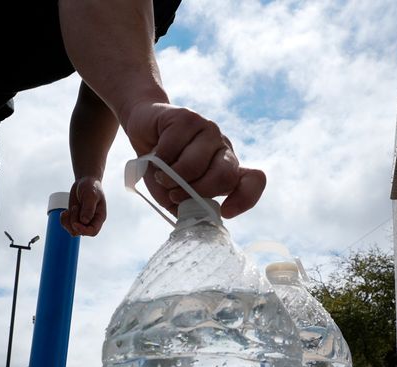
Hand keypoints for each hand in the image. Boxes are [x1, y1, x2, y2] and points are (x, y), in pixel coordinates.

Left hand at [61, 176, 106, 236]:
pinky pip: (66, 225)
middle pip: (80, 232)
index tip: (75, 223)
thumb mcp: (91, 195)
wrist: (85, 181)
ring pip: (72, 230)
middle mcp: (91, 221)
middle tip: (75, 207)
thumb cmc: (91, 186)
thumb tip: (84, 221)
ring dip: (68, 221)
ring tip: (72, 208)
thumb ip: (89, 208)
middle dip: (74, 221)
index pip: (93, 231)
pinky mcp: (74, 217)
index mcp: (99, 217)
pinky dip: (63, 220)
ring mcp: (82, 220)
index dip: (84, 230)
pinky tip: (65, 211)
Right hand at [122, 103, 266, 218]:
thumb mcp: (173, 194)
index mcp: (226, 168)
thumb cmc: (161, 166)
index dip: (245, 198)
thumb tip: (195, 218)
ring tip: (161, 176)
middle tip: (176, 195)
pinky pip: (172, 148)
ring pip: (195, 165)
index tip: (225, 211)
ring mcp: (208, 131)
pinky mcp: (188, 118)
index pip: (254, 180)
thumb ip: (186, 207)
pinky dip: (158, 159)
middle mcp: (222, 148)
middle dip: (197, 191)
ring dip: (171, 177)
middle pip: (225, 175)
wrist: (142, 131)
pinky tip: (154, 154)